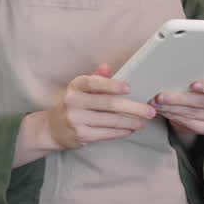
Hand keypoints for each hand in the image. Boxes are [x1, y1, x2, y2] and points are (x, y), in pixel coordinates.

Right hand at [15, 64, 156, 165]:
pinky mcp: (81, 135)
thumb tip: (107, 67)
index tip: (129, 88)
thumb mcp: (81, 89)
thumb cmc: (74, 105)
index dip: (111, 85)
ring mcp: (76, 120)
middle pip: (108, 104)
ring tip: (144, 121)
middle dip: (132, 108)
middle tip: (149, 110)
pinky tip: (131, 129)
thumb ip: (95, 78)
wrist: (54, 128)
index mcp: (75, 87)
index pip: (93, 83)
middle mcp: (73, 102)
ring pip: (111, 121)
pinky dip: (122, 131)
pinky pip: (107, 133)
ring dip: (131, 121)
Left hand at [151, 78, 203, 141]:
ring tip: (156, 104)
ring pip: (194, 113)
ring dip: (172, 108)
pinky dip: (174, 117)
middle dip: (179, 98)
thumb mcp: (197, 76)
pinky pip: (191, 124)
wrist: (198, 105)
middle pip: (203, 101)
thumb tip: (170, 67)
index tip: (193, 84)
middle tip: (160, 96)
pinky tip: (163, 112)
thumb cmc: (195, 85)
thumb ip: (191, 73)